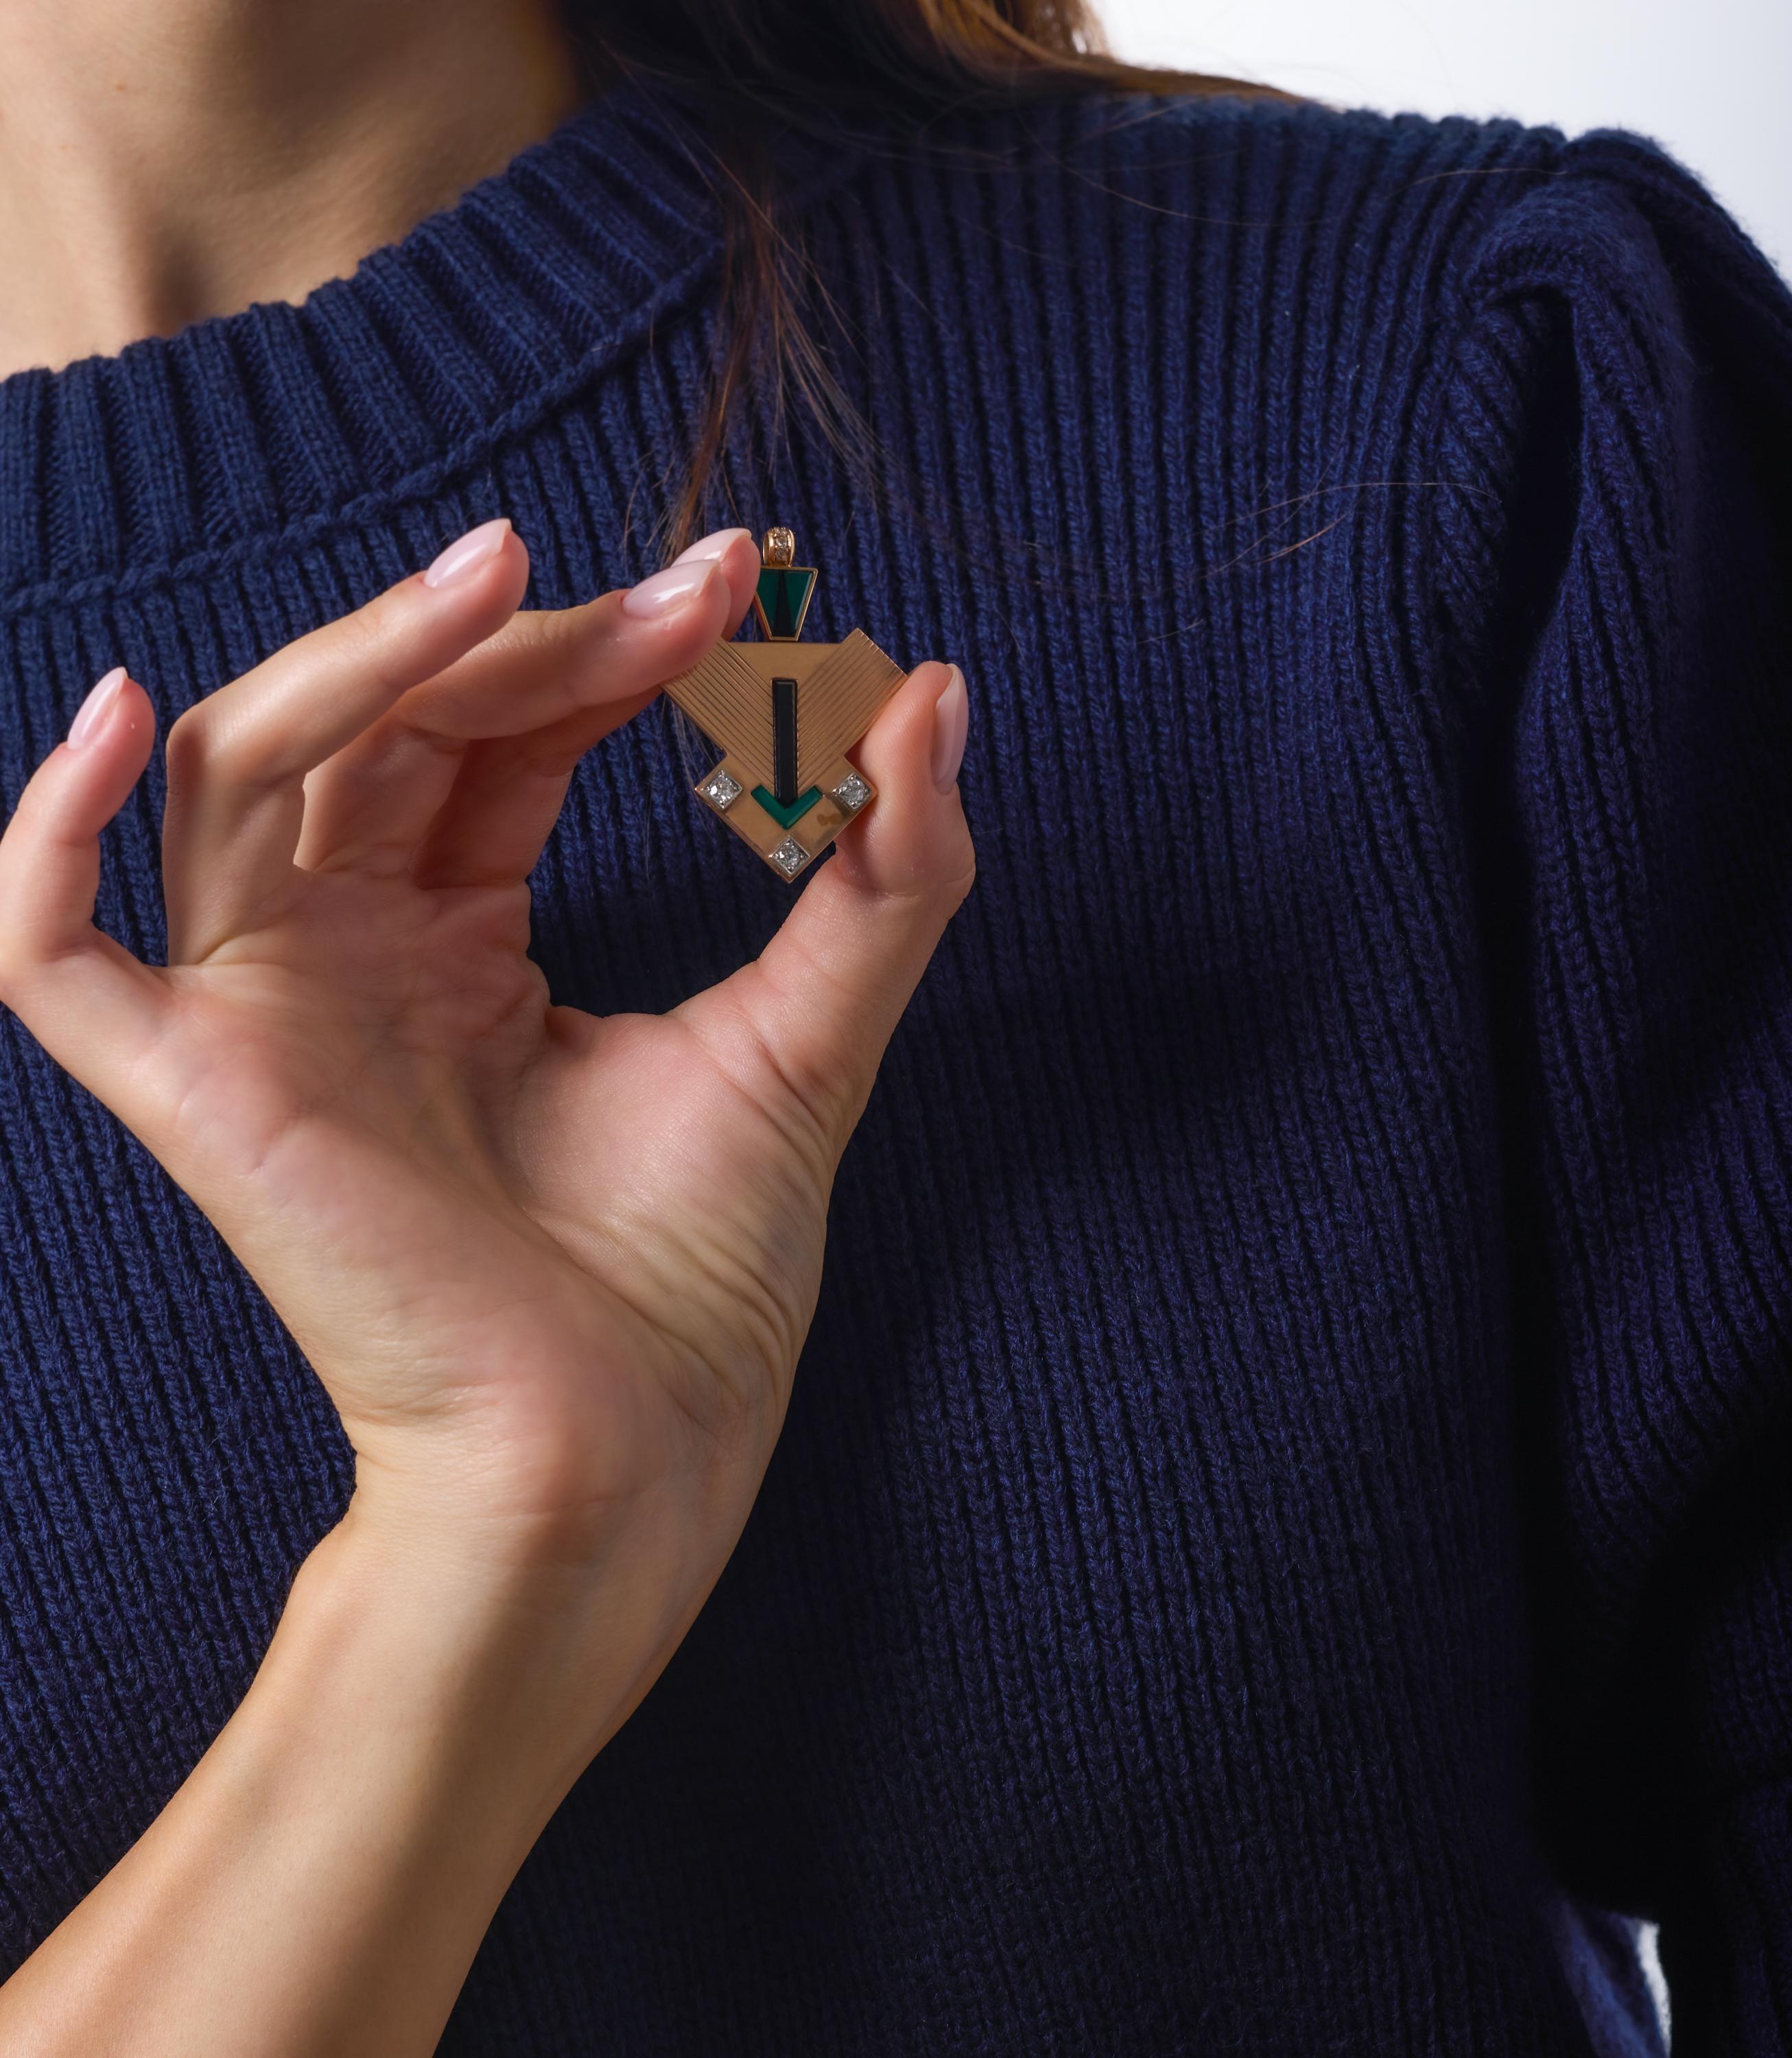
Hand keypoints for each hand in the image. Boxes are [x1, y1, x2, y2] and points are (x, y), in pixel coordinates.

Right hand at [0, 517, 974, 1701]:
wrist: (636, 1439)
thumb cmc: (705, 1268)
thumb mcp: (814, 1032)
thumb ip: (888, 871)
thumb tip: (939, 692)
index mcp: (469, 947)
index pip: (504, 742)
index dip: (607, 650)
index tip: (738, 584)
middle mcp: (356, 959)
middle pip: (388, 728)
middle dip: (529, 642)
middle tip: (681, 587)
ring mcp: (270, 1014)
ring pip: (246, 776)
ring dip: (357, 657)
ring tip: (499, 577)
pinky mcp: (201, 1092)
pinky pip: (55, 952)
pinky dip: (46, 833)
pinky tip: (113, 715)